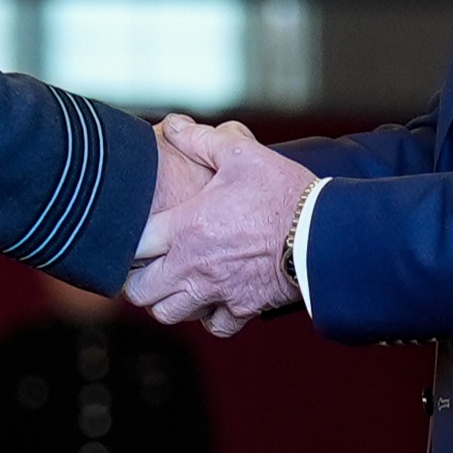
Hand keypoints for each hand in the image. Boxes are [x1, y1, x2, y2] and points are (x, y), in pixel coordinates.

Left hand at [127, 119, 310, 336]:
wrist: (325, 234)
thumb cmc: (283, 193)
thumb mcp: (242, 154)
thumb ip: (202, 140)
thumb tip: (173, 126)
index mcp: (186, 228)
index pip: (131, 246)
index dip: (127, 241)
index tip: (137, 235)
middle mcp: (193, 266)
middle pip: (139, 291)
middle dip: (138, 279)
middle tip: (149, 265)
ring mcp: (216, 292)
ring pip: (167, 314)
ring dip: (166, 300)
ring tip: (175, 283)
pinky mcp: (242, 309)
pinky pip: (212, 326)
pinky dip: (207, 317)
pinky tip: (212, 298)